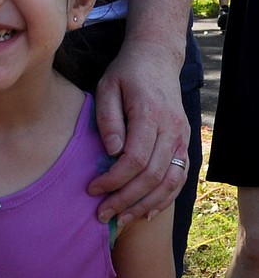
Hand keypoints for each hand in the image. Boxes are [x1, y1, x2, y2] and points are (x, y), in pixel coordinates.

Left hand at [88, 43, 188, 224]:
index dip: (114, 179)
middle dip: (126, 199)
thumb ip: (108, 118)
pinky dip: (165, 198)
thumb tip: (112, 152)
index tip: (92, 189)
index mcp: (150, 113)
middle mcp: (171, 128)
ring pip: (169, 182)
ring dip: (145, 205)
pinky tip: (147, 212)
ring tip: (122, 220)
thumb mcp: (107, 86)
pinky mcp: (185, 143)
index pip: (135, 159)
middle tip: (102, 214)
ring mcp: (182, 137)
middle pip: (152, 176)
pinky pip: (180, 177)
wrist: (157, 58)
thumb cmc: (126, 73)